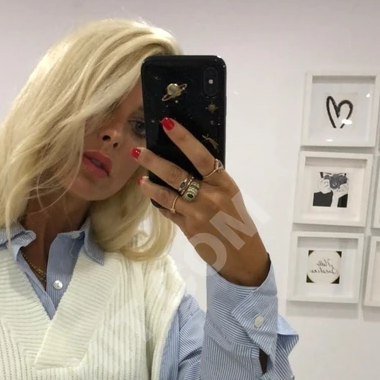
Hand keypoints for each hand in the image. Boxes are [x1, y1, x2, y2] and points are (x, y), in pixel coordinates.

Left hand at [133, 118, 269, 286]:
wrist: (242, 255)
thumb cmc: (237, 221)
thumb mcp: (230, 196)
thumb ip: (211, 181)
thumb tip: (185, 162)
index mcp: (224, 183)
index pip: (201, 155)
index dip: (183, 138)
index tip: (167, 124)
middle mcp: (210, 196)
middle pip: (176, 174)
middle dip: (154, 161)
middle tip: (137, 150)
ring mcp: (197, 214)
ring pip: (167, 195)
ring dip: (150, 185)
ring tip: (140, 179)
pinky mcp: (188, 229)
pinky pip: (168, 212)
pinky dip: (160, 204)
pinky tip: (153, 197)